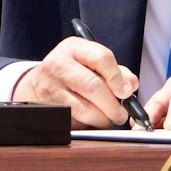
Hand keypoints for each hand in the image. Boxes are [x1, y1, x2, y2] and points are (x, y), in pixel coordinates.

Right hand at [13, 37, 139, 128]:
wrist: (39, 84)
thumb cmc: (73, 72)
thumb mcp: (90, 62)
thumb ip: (116, 71)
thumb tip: (132, 84)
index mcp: (73, 47)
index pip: (101, 58)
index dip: (118, 77)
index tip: (126, 92)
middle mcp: (58, 63)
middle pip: (94, 86)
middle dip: (113, 104)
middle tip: (122, 113)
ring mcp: (50, 86)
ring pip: (85, 108)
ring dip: (103, 117)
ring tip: (110, 117)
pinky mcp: (48, 106)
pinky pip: (76, 119)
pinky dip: (90, 122)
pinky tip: (94, 119)